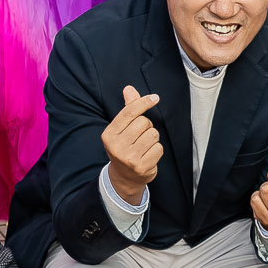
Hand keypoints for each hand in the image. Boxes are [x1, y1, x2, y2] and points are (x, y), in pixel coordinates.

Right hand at [100, 85, 163, 204]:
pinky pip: (158, 148)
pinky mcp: (141, 167)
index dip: (143, 102)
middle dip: (146, 126)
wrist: (124, 178)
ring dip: (152, 138)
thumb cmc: (124, 147)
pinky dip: (156, 150)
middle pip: (144, 122)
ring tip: (144, 146)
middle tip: (139, 137)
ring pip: (153, 134)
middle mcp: (116, 146)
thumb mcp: (121, 129)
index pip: (129, 112)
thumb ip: (127, 109)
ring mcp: (129, 158)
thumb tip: (129, 89)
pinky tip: (148, 155)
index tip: (155, 97)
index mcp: (109, 134)